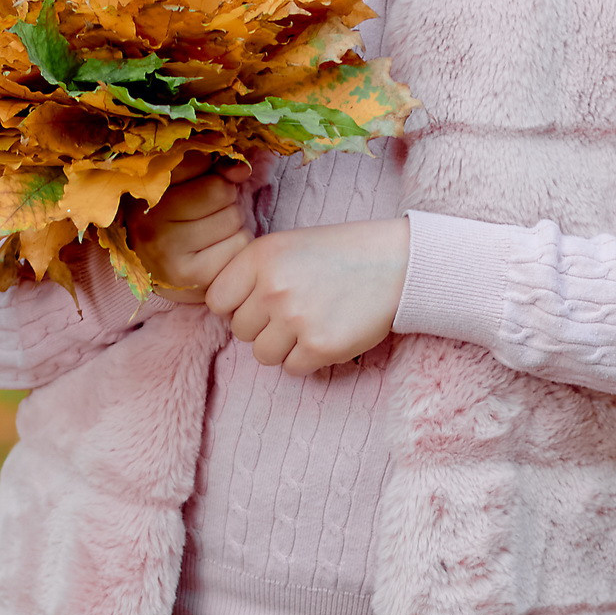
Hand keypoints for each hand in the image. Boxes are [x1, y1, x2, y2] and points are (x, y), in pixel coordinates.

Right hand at [131, 171, 252, 297]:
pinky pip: (239, 245)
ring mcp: (167, 253)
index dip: (209, 170)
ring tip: (212, 232)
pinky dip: (237, 245)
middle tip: (207, 213)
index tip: (198, 184)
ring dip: (233, 223)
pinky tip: (218, 251)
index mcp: (141, 193)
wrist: (154, 271)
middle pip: (220, 190)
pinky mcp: (191, 277)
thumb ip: (211, 169)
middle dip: (225, 198)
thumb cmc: (172, 220)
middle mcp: (148, 223)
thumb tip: (243, 169)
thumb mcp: (181, 185)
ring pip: (233, 218)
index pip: (197, 161)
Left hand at [205, 218, 407, 374]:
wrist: (397, 264)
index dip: (237, 306)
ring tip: (310, 324)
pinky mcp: (320, 347)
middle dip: (264, 327)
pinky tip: (326, 335)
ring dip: (283, 347)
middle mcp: (272, 288)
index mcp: (260, 257)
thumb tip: (227, 312)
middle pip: (241, 331)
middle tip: (295, 311)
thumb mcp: (288, 245)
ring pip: (263, 355)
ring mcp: (295, 319)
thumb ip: (253, 274)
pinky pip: (292, 369)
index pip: (217, 301)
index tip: (260, 301)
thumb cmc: (341, 255)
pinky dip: (308, 359)